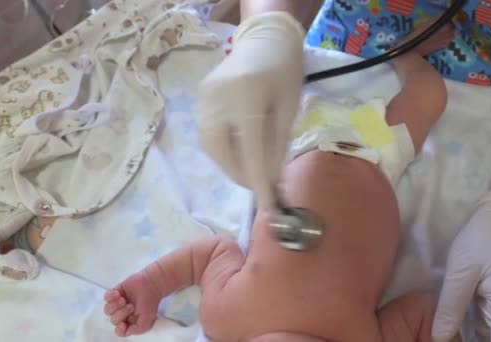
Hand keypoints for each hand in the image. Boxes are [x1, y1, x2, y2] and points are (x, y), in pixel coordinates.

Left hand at [104, 271, 161, 336]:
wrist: (151, 285)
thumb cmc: (150, 302)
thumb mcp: (147, 320)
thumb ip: (137, 329)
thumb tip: (126, 331)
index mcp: (130, 322)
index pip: (119, 331)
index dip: (119, 329)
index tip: (123, 323)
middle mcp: (122, 314)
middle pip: (113, 320)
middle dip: (121, 313)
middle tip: (131, 306)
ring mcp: (118, 303)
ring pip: (107, 310)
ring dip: (115, 306)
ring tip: (123, 300)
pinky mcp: (115, 293)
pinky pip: (106, 297)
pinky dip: (110, 297)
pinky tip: (118, 294)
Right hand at [197, 12, 304, 208]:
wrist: (264, 39)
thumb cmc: (285, 72)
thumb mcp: (290, 107)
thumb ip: (278, 143)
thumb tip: (270, 179)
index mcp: (248, 98)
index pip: (251, 151)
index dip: (259, 182)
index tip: (268, 207)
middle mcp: (218, 100)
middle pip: (222, 151)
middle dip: (241, 174)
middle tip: (260, 185)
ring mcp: (204, 99)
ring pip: (211, 146)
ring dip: (230, 164)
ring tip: (250, 170)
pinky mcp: (199, 99)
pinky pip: (208, 134)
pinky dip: (223, 149)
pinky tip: (239, 151)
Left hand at [432, 189, 490, 341]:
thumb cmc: (483, 240)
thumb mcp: (461, 270)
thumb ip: (451, 306)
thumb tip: (439, 337)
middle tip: (440, 338)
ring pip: (489, 338)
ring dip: (467, 338)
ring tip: (441, 335)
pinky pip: (485, 328)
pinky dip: (468, 331)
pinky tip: (449, 329)